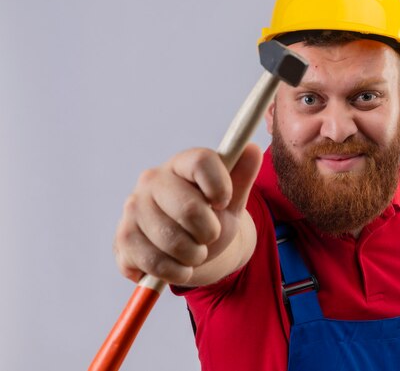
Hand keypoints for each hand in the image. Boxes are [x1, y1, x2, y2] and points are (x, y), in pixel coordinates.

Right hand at [113, 144, 261, 285]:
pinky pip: (155, 263)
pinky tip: (179, 266)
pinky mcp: (123, 238)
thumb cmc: (211, 217)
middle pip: (190, 209)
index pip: (202, 162)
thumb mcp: (231, 199)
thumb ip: (242, 175)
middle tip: (209, 236)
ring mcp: (133, 208)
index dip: (221, 187)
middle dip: (209, 233)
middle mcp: (152, 179)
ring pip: (172, 241)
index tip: (224, 203)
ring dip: (194, 256)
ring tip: (195, 252)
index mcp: (182, 163)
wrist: (187, 248)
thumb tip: (254, 150)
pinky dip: (175, 272)